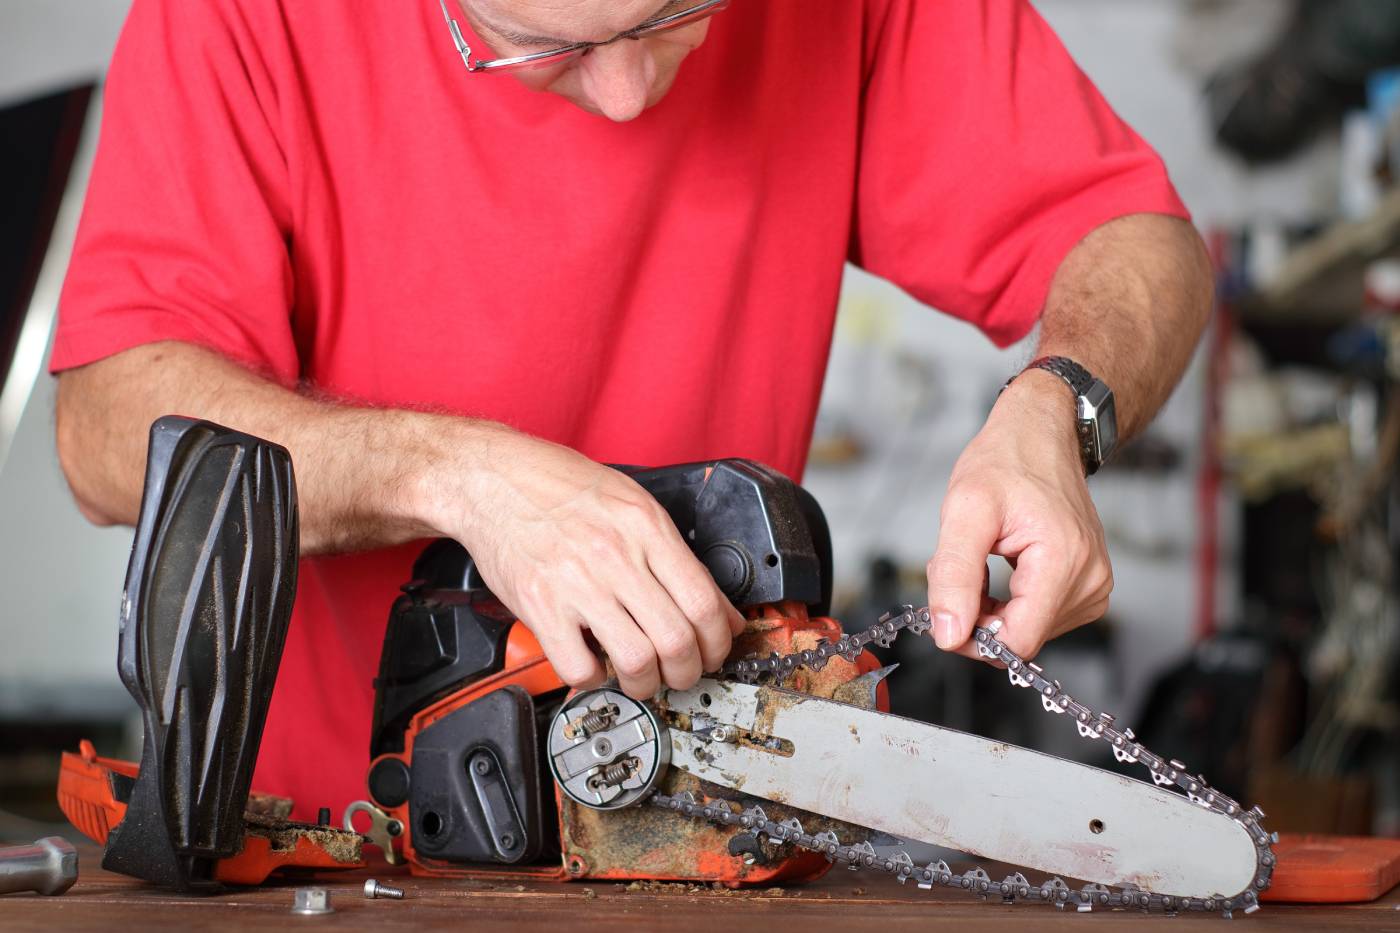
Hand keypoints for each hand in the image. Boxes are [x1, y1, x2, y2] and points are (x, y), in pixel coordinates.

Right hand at [425, 427, 744, 698]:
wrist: (493, 478)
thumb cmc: (561, 487)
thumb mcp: (633, 504)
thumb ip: (676, 555)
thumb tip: (717, 608)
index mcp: (646, 528)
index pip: (704, 602)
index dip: (719, 641)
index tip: (714, 651)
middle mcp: (616, 555)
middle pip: (677, 640)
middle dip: (689, 671)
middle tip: (682, 672)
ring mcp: (577, 583)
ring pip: (637, 660)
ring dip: (647, 683)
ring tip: (642, 677)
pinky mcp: (540, 606)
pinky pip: (579, 666)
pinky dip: (593, 679)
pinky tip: (594, 665)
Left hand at [926, 370, 1112, 659]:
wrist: (1042, 433)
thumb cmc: (1007, 461)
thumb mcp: (964, 511)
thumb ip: (953, 577)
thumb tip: (949, 634)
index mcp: (1065, 562)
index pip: (1016, 643)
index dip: (972, 638)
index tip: (946, 606)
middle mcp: (1090, 581)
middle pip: (1020, 639)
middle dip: (977, 614)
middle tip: (961, 566)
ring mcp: (1094, 586)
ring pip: (1026, 631)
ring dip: (990, 607)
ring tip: (983, 557)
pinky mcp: (1087, 587)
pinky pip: (1038, 617)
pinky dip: (1009, 601)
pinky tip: (1001, 566)